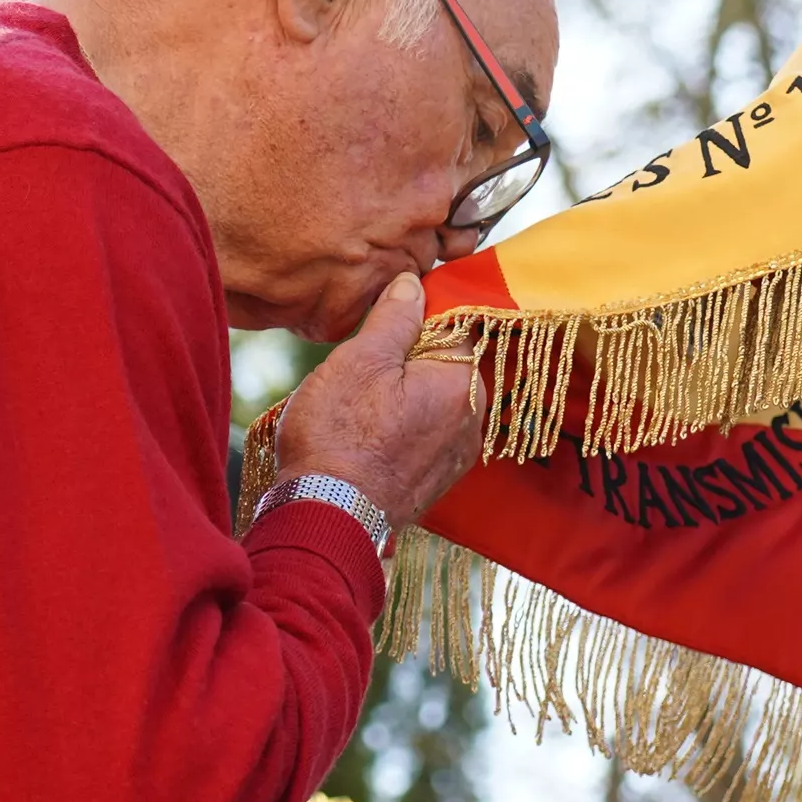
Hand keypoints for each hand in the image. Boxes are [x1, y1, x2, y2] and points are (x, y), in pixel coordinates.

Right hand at [276, 272, 483, 529]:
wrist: (328, 516)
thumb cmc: (340, 435)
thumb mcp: (361, 360)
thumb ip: (394, 318)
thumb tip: (412, 285)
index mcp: (463, 382)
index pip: (456, 325)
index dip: (418, 314)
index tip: (386, 317)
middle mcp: (473, 420)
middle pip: (445, 366)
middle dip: (409, 359)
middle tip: (363, 366)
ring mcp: (457, 456)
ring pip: (434, 402)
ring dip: (404, 395)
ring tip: (360, 405)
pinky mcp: (437, 481)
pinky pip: (426, 436)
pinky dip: (403, 428)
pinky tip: (369, 435)